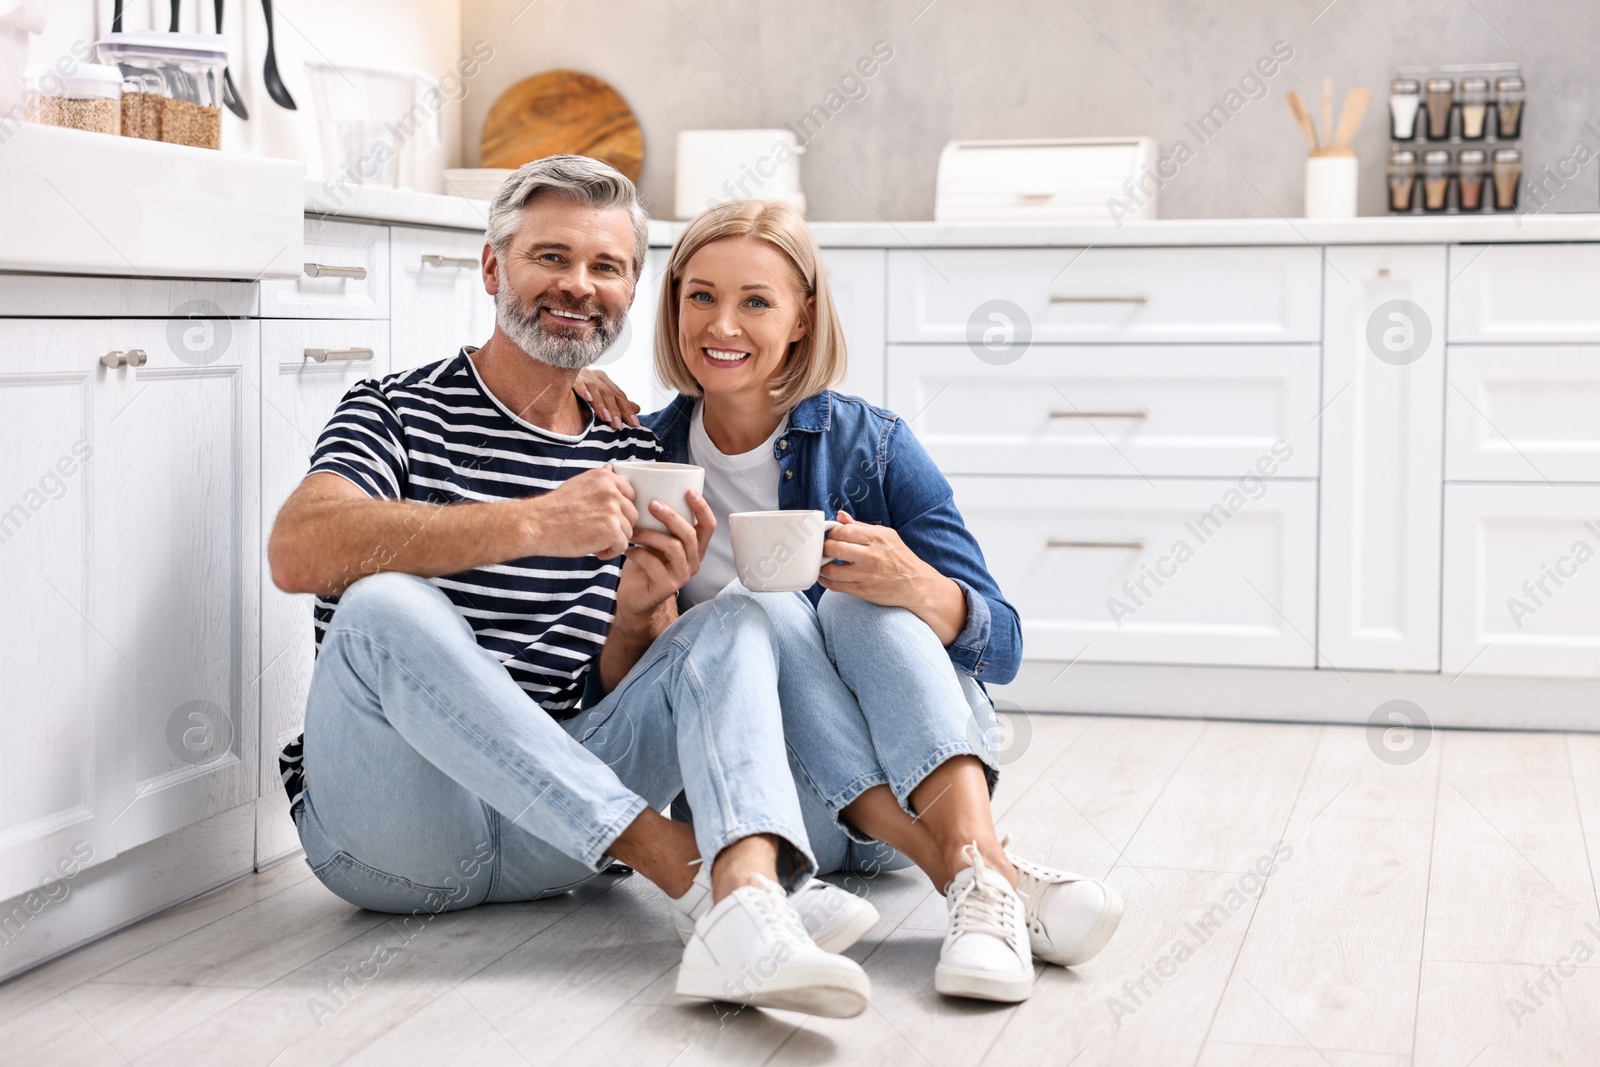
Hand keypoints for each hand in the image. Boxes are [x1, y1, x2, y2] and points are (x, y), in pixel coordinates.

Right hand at [522, 465, 637, 558]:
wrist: (536, 525)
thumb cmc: (554, 509)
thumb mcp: (578, 484)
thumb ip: (600, 482)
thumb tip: (612, 469)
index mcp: (604, 477)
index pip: (630, 494)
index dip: (620, 511)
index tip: (605, 518)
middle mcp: (611, 490)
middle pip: (632, 514)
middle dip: (618, 526)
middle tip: (597, 532)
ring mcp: (613, 509)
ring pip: (628, 532)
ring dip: (613, 540)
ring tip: (592, 540)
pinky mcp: (611, 529)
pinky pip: (622, 546)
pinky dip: (610, 552)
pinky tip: (594, 549)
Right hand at [574, 368, 641, 429]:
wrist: (552, 376)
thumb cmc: (577, 391)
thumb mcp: (599, 396)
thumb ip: (617, 402)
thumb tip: (638, 408)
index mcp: (603, 380)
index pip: (619, 395)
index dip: (627, 409)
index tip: (635, 424)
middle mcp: (594, 375)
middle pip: (609, 393)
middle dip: (616, 410)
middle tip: (619, 425)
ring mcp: (581, 375)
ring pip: (595, 389)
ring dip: (601, 404)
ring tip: (606, 418)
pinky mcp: (568, 376)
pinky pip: (576, 382)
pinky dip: (583, 390)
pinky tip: (588, 399)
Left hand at [614, 490, 716, 623]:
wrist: (634, 598)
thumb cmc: (644, 564)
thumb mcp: (654, 540)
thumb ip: (657, 522)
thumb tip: (642, 487)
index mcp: (694, 548)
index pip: (708, 526)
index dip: (702, 508)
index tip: (689, 491)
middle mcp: (693, 562)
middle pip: (690, 535)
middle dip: (672, 516)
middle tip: (652, 504)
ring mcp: (682, 576)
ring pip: (673, 547)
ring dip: (650, 535)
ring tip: (632, 530)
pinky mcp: (666, 587)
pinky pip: (654, 564)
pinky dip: (637, 554)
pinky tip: (627, 551)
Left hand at [817, 511, 940, 608]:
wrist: (917, 584)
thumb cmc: (900, 557)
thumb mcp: (886, 535)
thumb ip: (860, 526)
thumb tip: (840, 516)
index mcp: (876, 537)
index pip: (843, 531)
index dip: (831, 533)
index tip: (830, 536)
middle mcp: (871, 555)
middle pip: (834, 548)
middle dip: (824, 548)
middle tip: (824, 549)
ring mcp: (866, 574)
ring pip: (831, 570)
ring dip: (822, 567)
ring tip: (822, 564)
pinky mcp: (863, 591)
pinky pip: (836, 586)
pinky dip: (826, 582)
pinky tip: (826, 578)